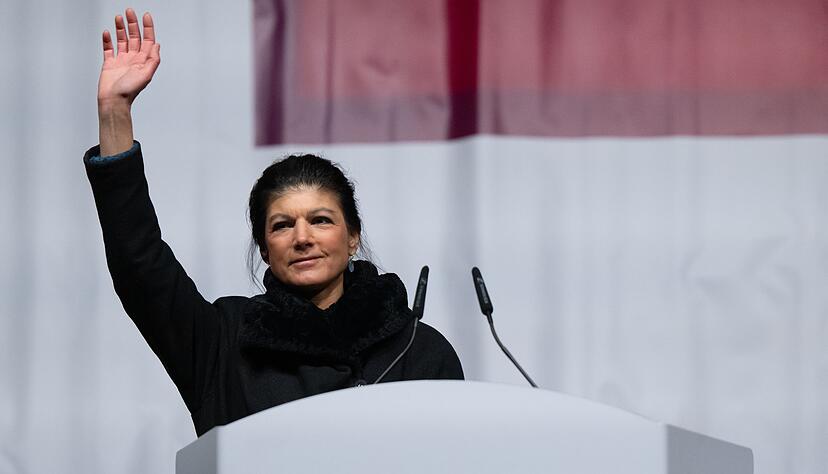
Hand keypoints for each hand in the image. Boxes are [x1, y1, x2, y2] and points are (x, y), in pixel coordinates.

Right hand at [97, 8, 159, 155]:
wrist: (113, 101)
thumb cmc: (129, 91)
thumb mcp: (146, 75)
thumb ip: (153, 60)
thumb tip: (157, 45)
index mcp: (143, 61)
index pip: (147, 41)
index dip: (147, 28)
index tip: (145, 16)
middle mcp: (133, 59)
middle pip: (134, 37)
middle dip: (133, 24)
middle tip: (129, 11)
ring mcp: (121, 61)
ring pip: (122, 40)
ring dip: (121, 29)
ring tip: (118, 17)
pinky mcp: (109, 64)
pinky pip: (108, 49)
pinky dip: (107, 40)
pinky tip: (107, 32)